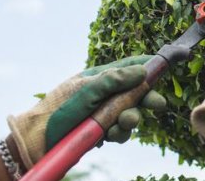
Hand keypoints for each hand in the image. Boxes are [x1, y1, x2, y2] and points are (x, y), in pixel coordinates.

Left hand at [7, 55, 165, 168]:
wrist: (37, 142)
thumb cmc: (58, 110)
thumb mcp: (86, 91)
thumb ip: (114, 80)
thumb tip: (143, 70)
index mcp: (100, 77)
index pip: (130, 66)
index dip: (149, 64)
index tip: (167, 63)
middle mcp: (104, 93)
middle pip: (136, 92)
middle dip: (146, 98)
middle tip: (158, 104)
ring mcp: (103, 112)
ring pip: (130, 113)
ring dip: (130, 119)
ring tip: (121, 124)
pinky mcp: (102, 131)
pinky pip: (120, 131)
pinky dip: (119, 133)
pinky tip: (109, 136)